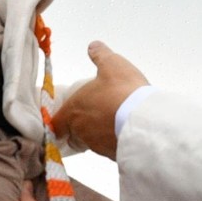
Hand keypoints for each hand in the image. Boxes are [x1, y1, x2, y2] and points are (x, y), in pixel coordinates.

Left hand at [52, 41, 148, 159]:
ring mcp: (97, 146)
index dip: (61, 121)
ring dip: (98, 134)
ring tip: (113, 123)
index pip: (57, 123)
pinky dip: (113, 141)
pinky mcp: (113, 155)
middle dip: (80, 129)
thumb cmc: (123, 91)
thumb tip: (93, 46)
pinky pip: (109, 148)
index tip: (66, 118)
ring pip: (91, 143)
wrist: (144, 121)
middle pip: (73, 136)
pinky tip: (124, 132)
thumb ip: (100, 55)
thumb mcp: (112, 64)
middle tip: (93, 118)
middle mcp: (81, 131)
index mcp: (74, 110)